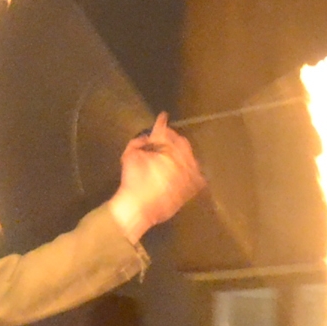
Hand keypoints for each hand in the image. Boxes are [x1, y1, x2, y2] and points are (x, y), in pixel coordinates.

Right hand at [107, 114, 205, 239]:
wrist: (140, 208)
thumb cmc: (133, 182)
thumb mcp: (128, 157)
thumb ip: (137, 142)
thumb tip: (146, 138)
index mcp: (166, 148)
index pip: (164, 129)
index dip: (162, 122)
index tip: (163, 117)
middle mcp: (181, 157)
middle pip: (181, 142)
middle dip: (173, 139)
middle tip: (165, 142)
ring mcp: (189, 172)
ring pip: (190, 156)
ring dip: (182, 154)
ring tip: (173, 157)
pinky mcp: (192, 186)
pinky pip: (198, 174)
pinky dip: (192, 170)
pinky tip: (185, 171)